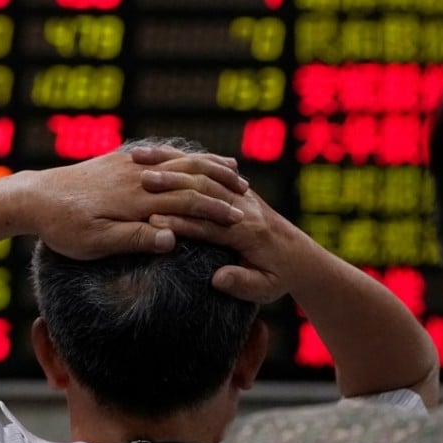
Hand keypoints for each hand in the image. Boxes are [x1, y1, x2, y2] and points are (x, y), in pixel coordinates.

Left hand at [30, 148, 248, 259]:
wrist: (32, 197)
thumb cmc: (63, 227)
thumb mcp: (95, 242)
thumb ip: (135, 239)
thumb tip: (172, 239)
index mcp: (136, 200)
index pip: (187, 203)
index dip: (216, 212)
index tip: (242, 222)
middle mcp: (137, 178)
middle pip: (189, 176)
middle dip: (220, 185)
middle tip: (248, 194)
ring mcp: (128, 166)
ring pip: (178, 160)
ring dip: (207, 165)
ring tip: (233, 171)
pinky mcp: (118, 161)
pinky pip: (161, 154)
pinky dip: (183, 156)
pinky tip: (192, 158)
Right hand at [134, 145, 300, 303]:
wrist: (301, 257)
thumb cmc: (280, 276)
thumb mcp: (266, 289)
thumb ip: (243, 283)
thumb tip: (218, 278)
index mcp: (249, 232)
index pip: (209, 225)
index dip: (181, 222)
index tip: (151, 220)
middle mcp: (245, 206)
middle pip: (204, 190)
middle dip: (171, 184)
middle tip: (142, 181)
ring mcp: (242, 194)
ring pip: (204, 172)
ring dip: (171, 165)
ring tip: (141, 160)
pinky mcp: (237, 188)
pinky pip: (208, 167)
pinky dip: (181, 159)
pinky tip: (157, 153)